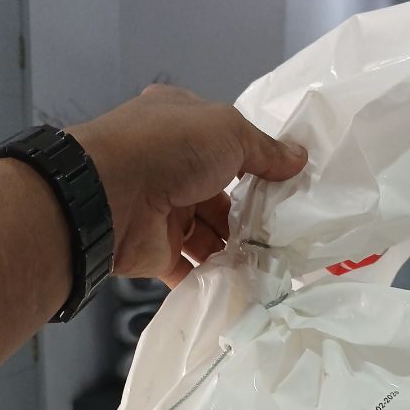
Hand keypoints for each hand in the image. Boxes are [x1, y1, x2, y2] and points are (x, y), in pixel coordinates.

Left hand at [68, 85, 307, 286]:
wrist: (111, 196)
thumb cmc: (170, 149)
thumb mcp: (229, 131)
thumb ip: (265, 150)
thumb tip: (298, 159)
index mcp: (180, 126)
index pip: (225, 144)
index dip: (255, 162)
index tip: (285, 184)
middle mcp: (169, 166)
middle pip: (219, 194)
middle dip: (248, 215)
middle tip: (281, 231)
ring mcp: (161, 210)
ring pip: (207, 234)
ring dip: (234, 249)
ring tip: (268, 261)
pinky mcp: (156, 252)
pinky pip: (190, 269)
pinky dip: (213, 278)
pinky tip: (241, 283)